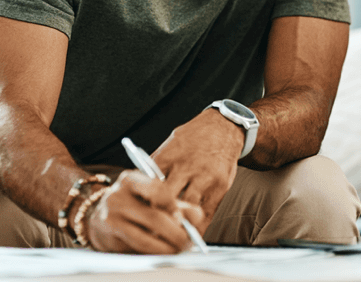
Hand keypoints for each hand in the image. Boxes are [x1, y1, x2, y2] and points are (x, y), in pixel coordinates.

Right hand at [85, 171, 204, 253]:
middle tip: (189, 241)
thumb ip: (177, 205)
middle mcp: (118, 194)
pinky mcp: (110, 234)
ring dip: (168, 247)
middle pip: (154, 217)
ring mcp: (111, 215)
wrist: (98, 218)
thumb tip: (197, 216)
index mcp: (131, 179)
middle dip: (177, 233)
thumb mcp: (152, 199)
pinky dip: (155, 251)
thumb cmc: (133, 206)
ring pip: (147, 236)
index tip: (183, 219)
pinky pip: (138, 246)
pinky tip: (164, 252)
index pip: (156, 189)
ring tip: (179, 249)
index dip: (173, 205)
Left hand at [151, 109, 243, 228]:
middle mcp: (186, 166)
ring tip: (170, 234)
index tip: (137, 214)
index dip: (141, 201)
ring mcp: (204, 177)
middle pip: (165, 198)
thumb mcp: (170, 144)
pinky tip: (191, 233)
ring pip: (187, 208)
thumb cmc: (192, 138)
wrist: (223, 127)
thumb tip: (141, 188)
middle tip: (151, 229)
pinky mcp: (220, 187)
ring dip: (178, 222)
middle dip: (157, 214)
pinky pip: (207, 213)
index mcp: (168, 156)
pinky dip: (198, 227)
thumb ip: (157, 166)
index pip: (149, 184)